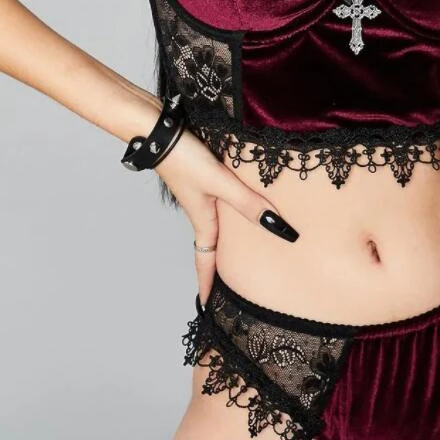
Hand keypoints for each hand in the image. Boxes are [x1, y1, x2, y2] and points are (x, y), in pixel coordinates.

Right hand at [155, 129, 299, 307]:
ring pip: (216, 227)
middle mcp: (201, 213)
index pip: (206, 262)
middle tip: (228, 288)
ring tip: (237, 256)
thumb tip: (279, 228)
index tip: (208, 307)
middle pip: (211, 249)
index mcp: (204, 222)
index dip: (207, 285)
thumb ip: (249, 204)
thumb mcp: (221, 183)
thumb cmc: (185, 159)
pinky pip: (218, 207)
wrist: (160, 132)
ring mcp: (200, 197)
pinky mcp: (202, 180)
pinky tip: (239, 210)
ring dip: (223, 244)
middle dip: (218, 270)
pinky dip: (228, 217)